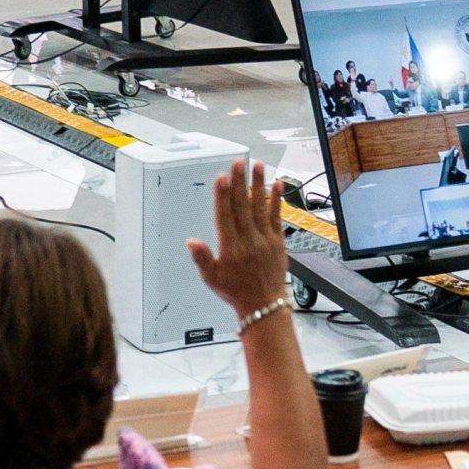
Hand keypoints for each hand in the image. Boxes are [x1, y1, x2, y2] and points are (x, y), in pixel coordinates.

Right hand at [183, 158, 291, 319]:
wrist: (263, 305)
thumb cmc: (236, 292)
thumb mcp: (211, 278)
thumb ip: (201, 258)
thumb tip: (191, 241)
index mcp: (230, 248)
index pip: (224, 216)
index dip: (222, 195)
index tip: (222, 178)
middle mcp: (248, 240)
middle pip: (242, 205)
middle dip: (240, 182)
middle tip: (238, 163)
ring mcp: (264, 239)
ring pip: (260, 206)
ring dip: (259, 184)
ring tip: (258, 165)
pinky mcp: (277, 241)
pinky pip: (276, 216)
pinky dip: (277, 200)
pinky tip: (277, 185)